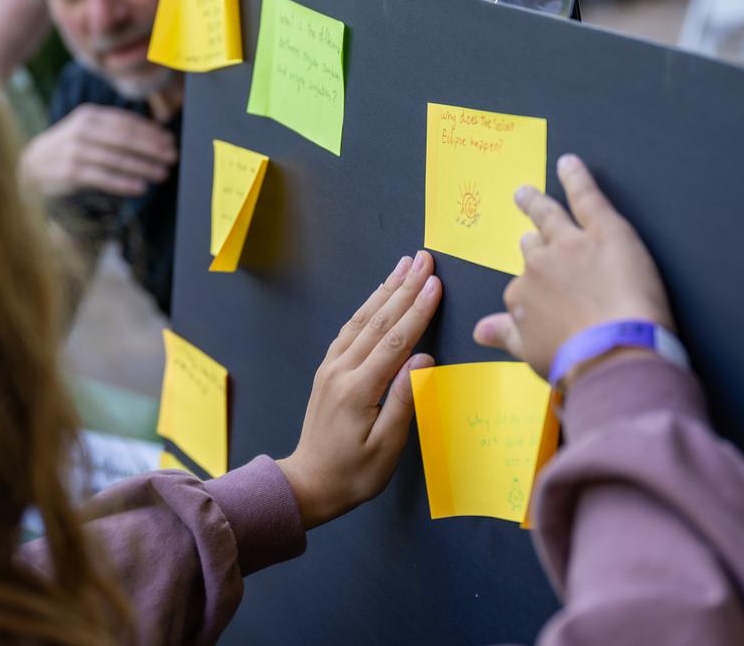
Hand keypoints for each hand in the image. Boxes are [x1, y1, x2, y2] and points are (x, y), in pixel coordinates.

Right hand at [19, 104, 176, 198]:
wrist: (33, 165)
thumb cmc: (70, 147)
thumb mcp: (88, 130)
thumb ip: (115, 130)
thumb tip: (155, 135)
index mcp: (90, 115)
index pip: (127, 122)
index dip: (152, 132)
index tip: (171, 142)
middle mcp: (83, 130)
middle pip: (125, 138)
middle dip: (152, 148)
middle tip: (172, 157)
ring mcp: (76, 151)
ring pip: (117, 159)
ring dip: (143, 167)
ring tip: (162, 174)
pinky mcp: (71, 172)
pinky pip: (104, 178)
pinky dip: (124, 183)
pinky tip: (141, 188)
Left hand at [277, 251, 439, 528]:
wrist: (308, 484)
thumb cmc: (353, 474)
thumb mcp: (386, 448)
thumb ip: (404, 400)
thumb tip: (424, 358)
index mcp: (358, 389)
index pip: (394, 341)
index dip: (417, 310)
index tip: (435, 283)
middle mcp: (341, 370)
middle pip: (378, 320)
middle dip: (404, 287)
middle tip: (424, 258)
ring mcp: (331, 367)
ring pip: (362, 319)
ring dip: (385, 289)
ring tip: (405, 265)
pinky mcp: (327, 370)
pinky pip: (350, 329)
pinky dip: (368, 307)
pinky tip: (379, 295)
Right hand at [473, 154, 672, 385]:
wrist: (611, 355)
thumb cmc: (574, 362)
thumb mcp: (531, 354)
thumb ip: (506, 336)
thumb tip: (480, 331)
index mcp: (523, 297)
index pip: (521, 288)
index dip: (530, 290)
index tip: (536, 294)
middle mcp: (540, 267)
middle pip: (532, 249)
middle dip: (530, 242)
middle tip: (528, 234)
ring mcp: (571, 246)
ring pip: (550, 218)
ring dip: (537, 203)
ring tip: (527, 193)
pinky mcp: (605, 232)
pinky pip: (586, 197)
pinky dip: (576, 177)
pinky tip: (568, 162)